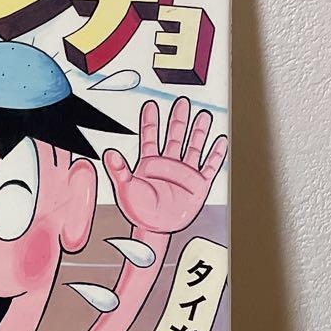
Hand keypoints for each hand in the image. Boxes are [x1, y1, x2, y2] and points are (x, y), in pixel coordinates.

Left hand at [104, 98, 226, 234]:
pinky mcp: (198, 185)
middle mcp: (168, 164)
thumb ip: (119, 170)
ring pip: (194, 146)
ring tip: (204, 114)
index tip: (150, 104)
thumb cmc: (138, 210)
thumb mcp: (125, 188)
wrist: (155, 229)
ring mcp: (184, 173)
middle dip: (178, 119)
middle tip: (182, 101)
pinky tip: (221, 141)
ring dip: (199, 131)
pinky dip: (216, 154)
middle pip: (174, 136)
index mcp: (149, 163)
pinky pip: (210, 166)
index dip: (150, 121)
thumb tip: (109, 152)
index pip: (150, 136)